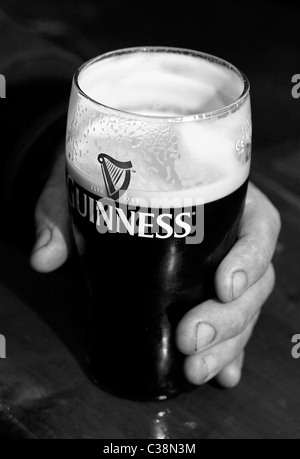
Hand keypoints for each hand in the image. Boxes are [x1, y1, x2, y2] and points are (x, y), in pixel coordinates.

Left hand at [31, 154, 280, 388]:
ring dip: (227, 344)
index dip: (251, 258)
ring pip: (245, 309)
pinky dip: (229, 351)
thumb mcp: (86, 181)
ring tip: (196, 369)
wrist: (107, 184)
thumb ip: (64, 213)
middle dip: (229, 318)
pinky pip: (230, 324)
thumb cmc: (108, 175)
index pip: (258, 225)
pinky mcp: (205, 292)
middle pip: (254, 280)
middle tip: (191, 340)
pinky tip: (222, 376)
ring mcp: (220, 267)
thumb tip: (45, 258)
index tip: (224, 286)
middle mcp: (228, 235)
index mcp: (218, 198)